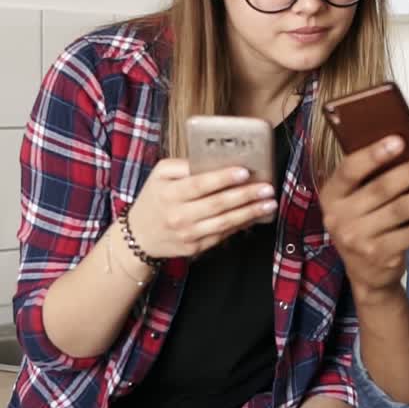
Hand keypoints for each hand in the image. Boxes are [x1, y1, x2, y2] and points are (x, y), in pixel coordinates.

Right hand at [128, 159, 276, 258]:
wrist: (139, 236)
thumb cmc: (155, 198)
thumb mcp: (160, 175)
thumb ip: (183, 165)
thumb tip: (214, 160)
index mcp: (169, 193)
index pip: (200, 184)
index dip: (223, 178)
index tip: (245, 171)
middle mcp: (179, 215)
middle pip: (217, 204)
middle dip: (246, 195)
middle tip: (267, 187)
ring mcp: (188, 234)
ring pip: (224, 222)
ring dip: (250, 212)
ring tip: (269, 203)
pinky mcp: (196, 247)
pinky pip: (223, 234)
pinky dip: (241, 224)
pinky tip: (255, 215)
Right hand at [321, 136, 408, 300]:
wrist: (366, 275)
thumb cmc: (366, 224)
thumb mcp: (356, 202)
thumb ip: (371, 179)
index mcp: (332, 195)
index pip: (349, 170)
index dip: (373, 154)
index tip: (399, 140)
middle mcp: (339, 217)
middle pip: (382, 188)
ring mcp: (358, 238)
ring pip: (402, 210)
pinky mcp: (379, 255)